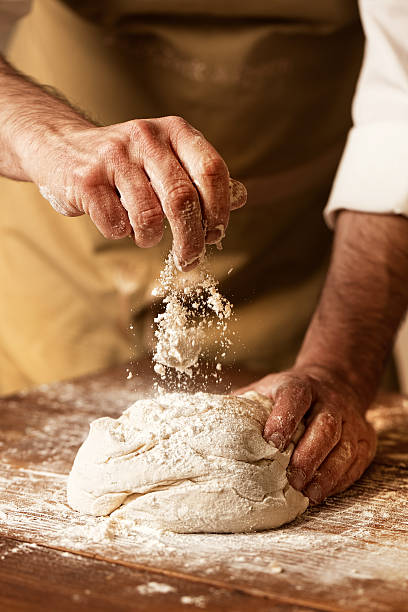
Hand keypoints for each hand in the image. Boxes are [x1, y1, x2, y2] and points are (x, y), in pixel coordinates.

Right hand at [25, 116, 245, 269]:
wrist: (61, 147)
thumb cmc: (126, 163)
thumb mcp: (167, 159)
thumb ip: (202, 178)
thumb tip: (241, 197)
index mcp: (174, 131)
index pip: (212, 171)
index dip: (219, 211)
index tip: (215, 234)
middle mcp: (146, 137)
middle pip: (183, 200)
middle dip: (191, 240)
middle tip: (190, 259)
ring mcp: (113, 156)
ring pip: (149, 218)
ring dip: (150, 239)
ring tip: (143, 234)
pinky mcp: (86, 180)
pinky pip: (117, 226)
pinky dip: (122, 235)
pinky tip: (118, 222)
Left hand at [237, 367, 376, 503]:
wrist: (334, 384)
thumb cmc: (289, 396)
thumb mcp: (266, 391)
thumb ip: (242, 407)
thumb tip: (208, 428)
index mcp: (300, 386)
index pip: (294, 398)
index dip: (284, 419)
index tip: (271, 442)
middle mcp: (329, 401)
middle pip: (325, 426)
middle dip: (309, 455)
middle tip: (291, 478)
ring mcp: (351, 419)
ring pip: (345, 446)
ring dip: (327, 472)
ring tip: (308, 493)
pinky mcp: (365, 438)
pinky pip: (356, 461)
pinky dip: (340, 479)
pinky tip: (322, 491)